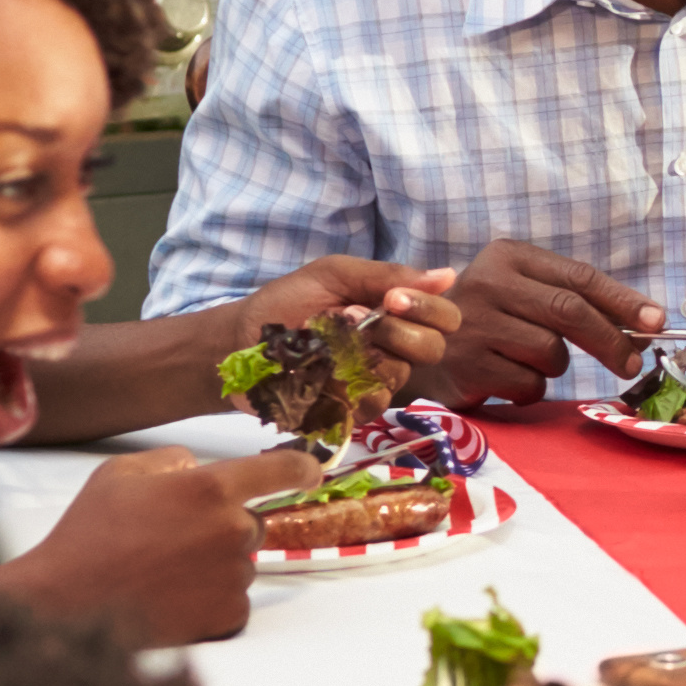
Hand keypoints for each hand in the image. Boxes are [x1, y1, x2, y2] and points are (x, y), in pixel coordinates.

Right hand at [0, 449, 293, 647]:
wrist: (67, 603)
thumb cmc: (87, 535)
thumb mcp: (119, 475)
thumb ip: (168, 460)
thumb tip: (195, 465)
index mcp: (209, 488)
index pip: (281, 471)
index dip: (300, 470)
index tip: (309, 473)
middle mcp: (231, 530)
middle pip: (253, 524)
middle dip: (224, 529)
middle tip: (174, 541)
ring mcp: (233, 576)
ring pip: (242, 564)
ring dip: (216, 566)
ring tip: (163, 573)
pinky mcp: (228, 615)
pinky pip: (235, 601)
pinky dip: (212, 600)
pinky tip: (171, 598)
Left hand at [238, 258, 466, 385]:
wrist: (238, 340)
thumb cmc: (286, 302)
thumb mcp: (333, 275)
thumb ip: (386, 275)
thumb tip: (447, 274)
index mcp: (397, 314)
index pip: (445, 318)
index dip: (429, 309)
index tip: (393, 300)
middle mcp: (394, 349)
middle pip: (432, 349)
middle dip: (397, 332)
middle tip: (355, 319)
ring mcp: (374, 383)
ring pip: (400, 376)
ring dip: (363, 356)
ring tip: (327, 344)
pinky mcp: (351, 411)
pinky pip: (370, 405)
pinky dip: (346, 385)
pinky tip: (321, 373)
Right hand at [441, 241, 665, 403]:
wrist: (416, 348)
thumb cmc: (485, 321)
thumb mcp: (521, 294)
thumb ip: (574, 301)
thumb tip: (646, 324)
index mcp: (507, 256)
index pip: (579, 277)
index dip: (623, 301)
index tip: (657, 321)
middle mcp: (488, 282)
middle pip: (570, 312)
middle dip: (611, 341)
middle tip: (634, 363)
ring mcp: (473, 324)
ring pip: (551, 353)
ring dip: (553, 366)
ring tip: (522, 359)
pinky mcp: (466, 365)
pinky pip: (528, 385)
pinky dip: (528, 388)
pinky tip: (502, 377)